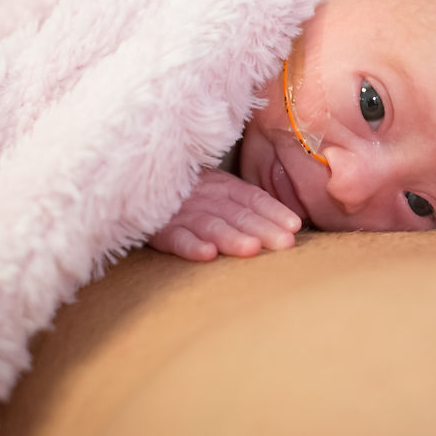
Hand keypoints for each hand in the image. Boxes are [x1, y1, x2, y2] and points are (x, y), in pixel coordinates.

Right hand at [150, 168, 301, 260]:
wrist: (139, 181)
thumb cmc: (187, 194)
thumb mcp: (217, 192)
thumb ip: (246, 205)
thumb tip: (290, 224)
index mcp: (223, 186)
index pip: (254, 198)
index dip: (274, 211)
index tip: (295, 225)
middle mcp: (206, 198)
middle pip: (239, 214)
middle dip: (263, 228)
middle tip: (284, 242)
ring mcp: (183, 213)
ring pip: (212, 225)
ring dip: (232, 237)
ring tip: (252, 248)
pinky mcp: (158, 229)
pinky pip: (176, 237)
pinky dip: (191, 245)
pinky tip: (208, 254)